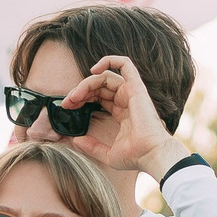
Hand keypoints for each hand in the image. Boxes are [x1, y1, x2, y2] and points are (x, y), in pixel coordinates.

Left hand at [57, 54, 187, 176]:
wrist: (150, 155)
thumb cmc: (135, 156)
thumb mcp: (107, 154)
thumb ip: (92, 146)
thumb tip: (76, 141)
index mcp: (121, 112)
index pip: (98, 97)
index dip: (82, 98)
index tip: (68, 107)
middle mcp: (126, 100)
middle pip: (99, 86)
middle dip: (80, 91)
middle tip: (67, 102)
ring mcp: (131, 92)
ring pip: (105, 76)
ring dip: (86, 83)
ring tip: (74, 96)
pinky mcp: (136, 87)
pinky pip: (124, 64)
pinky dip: (109, 60)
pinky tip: (93, 70)